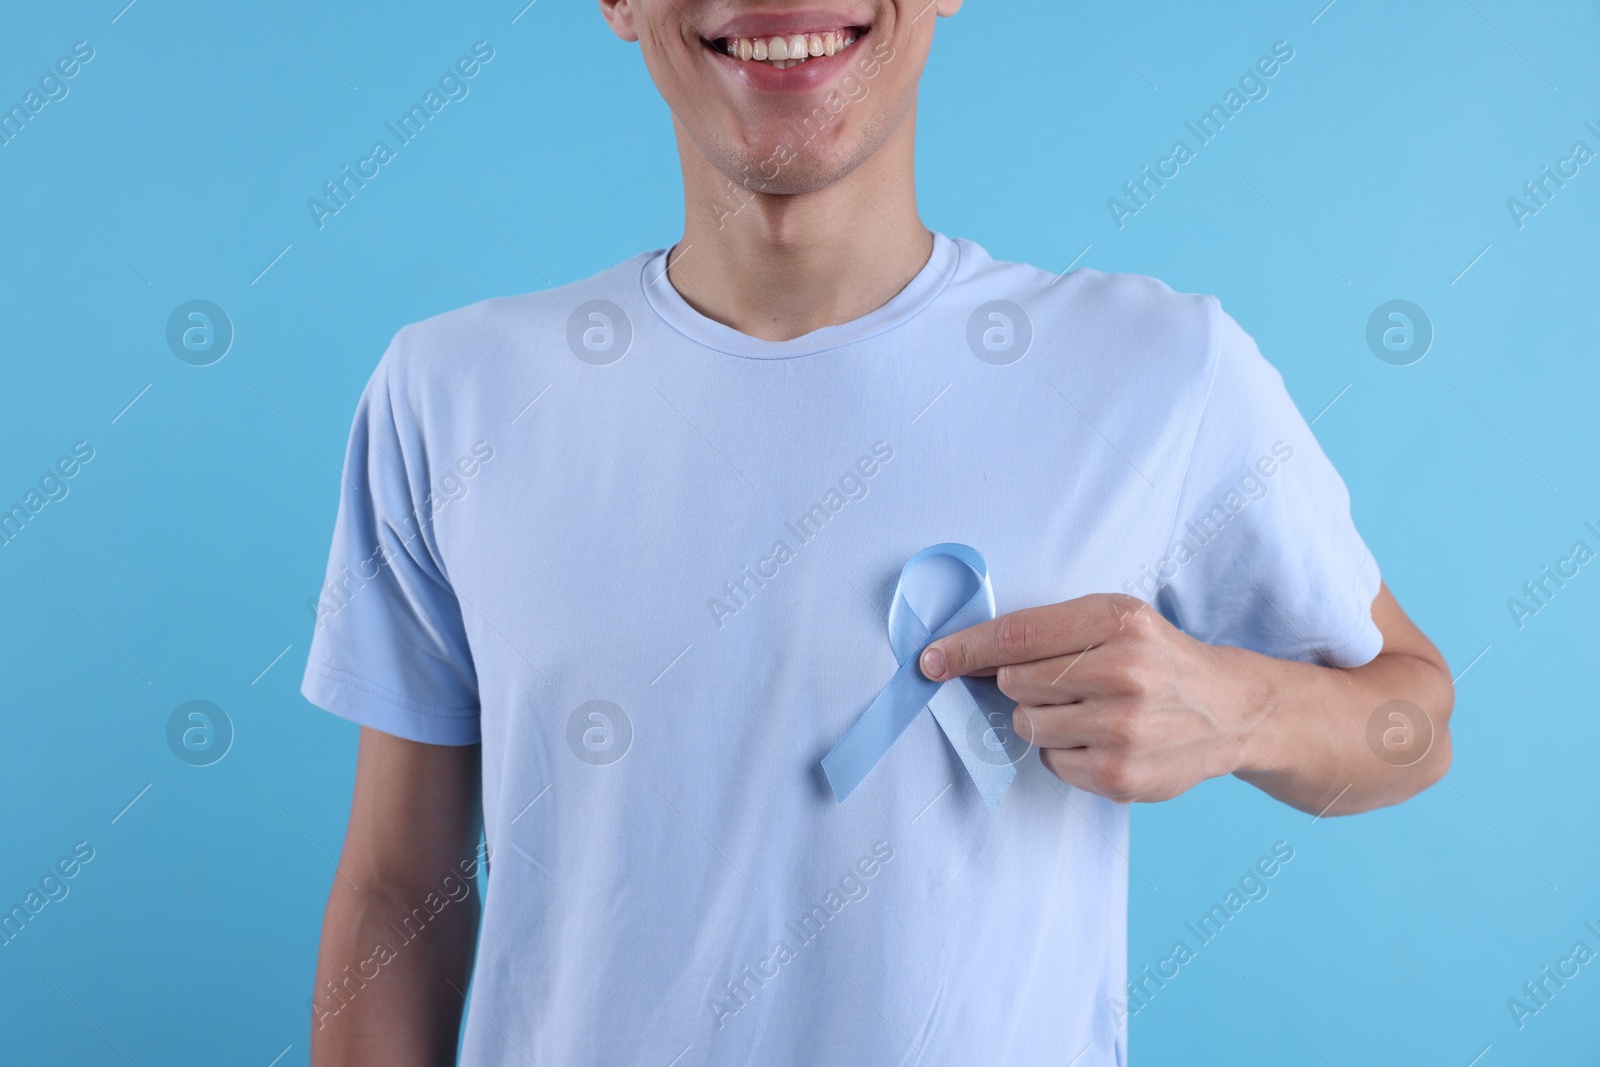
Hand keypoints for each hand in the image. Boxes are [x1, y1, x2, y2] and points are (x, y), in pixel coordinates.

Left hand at [919, 594, 1265, 803]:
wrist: (1230, 710)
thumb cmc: (1158, 658)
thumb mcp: (1116, 620)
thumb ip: (1050, 631)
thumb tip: (964, 654)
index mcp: (1118, 621)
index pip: (1018, 634)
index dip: (965, 649)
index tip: (930, 660)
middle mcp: (1124, 672)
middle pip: (1014, 682)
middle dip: (1022, 683)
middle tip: (1061, 683)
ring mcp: (1124, 728)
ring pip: (1027, 725)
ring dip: (1043, 719)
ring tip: (1088, 711)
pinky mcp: (1121, 774)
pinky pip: (1051, 763)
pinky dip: (1064, 752)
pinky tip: (1101, 738)